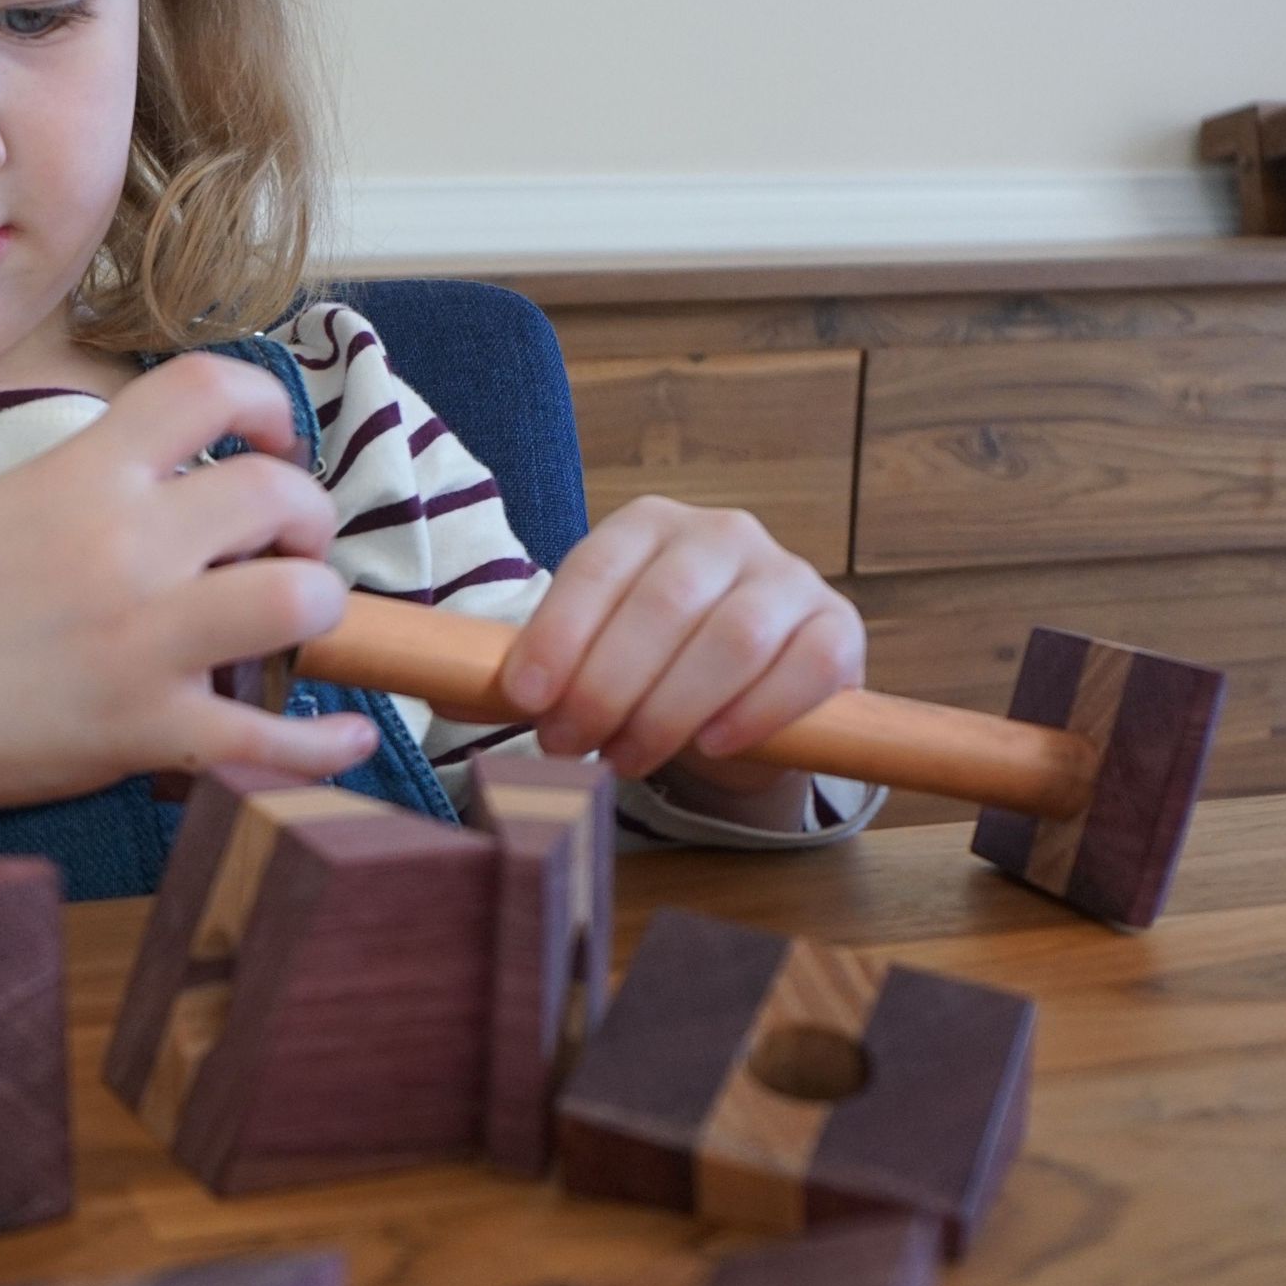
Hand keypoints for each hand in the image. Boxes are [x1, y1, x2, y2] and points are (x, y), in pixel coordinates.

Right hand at [0, 355, 378, 842]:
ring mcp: (140, 641)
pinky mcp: (142, 733)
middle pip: (278, 495)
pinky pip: (273, 738)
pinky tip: (345, 733)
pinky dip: (328, 740)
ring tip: (295, 624)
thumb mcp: (4, 501)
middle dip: (307, 518)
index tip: (273, 441)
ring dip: (320, 608)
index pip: (208, 386)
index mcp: (81, 473)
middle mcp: (122, 545)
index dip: (268, 405)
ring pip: (300, 601)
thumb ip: (97, 485)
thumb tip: (186, 492)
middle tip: (287, 549)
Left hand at [501, 497, 865, 807]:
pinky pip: (803, 667)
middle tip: (567, 746)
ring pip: (732, 637)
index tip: (524, 699)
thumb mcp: (587, 655)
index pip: (597, 567)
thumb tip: (448, 687)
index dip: (558, 633)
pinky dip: (754, 711)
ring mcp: (787, 577)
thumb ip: (528, 668)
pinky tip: (711, 746)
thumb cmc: (647, 668)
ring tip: (625, 760)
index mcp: (647, 526)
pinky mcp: (837, 628)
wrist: (742, 696)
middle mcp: (722, 535)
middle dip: (606, 685)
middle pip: (663, 605)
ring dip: (669, 709)